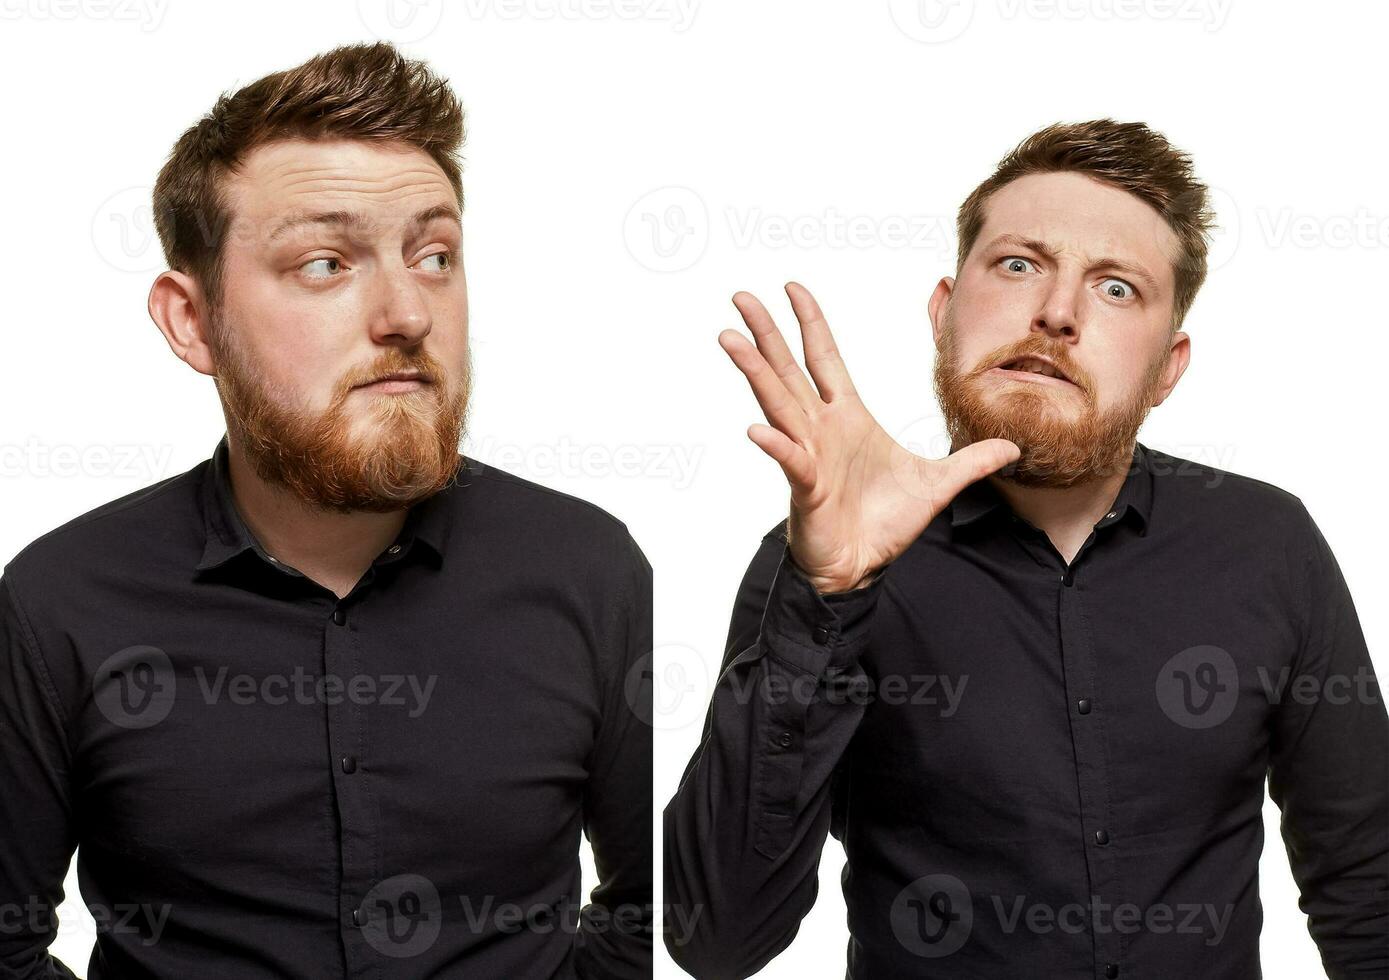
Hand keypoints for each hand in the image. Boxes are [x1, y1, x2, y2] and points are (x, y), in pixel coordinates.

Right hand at [719, 282, 1019, 593]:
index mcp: (847, 417)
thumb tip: (1012, 447)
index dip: (809, 323)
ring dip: (755, 371)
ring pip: (777, 404)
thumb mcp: (938, 485)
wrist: (862, 568)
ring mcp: (808, 454)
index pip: (823, 358)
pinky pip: (790, 460)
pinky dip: (776, 446)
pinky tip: (758, 430)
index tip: (792, 288)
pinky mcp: (807, 487)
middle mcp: (820, 428)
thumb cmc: (885, 524)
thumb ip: (972, 462)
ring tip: (731, 340)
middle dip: (766, 332)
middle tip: (741, 297)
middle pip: (787, 369)